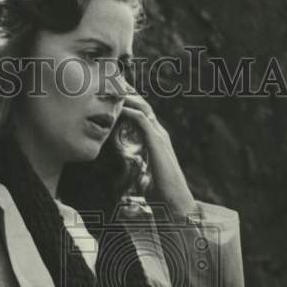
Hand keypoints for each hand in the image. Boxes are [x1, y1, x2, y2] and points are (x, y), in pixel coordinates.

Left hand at [119, 84, 196, 220]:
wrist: (176, 203)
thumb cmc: (161, 195)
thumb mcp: (144, 177)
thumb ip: (136, 170)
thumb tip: (126, 175)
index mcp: (156, 141)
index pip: (142, 114)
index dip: (128, 103)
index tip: (112, 96)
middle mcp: (159, 134)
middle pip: (142, 105)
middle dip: (127, 93)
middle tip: (110, 82)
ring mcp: (160, 137)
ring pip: (143, 107)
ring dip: (127, 97)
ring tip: (112, 87)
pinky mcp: (157, 143)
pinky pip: (142, 120)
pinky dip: (130, 110)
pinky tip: (117, 107)